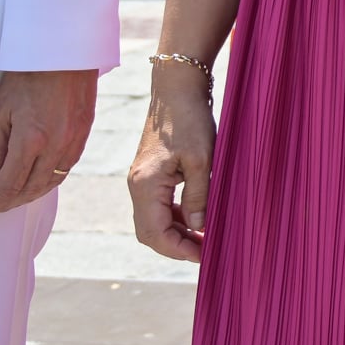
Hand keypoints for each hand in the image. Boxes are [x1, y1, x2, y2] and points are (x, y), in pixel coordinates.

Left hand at [0, 68, 98, 224]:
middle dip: (8, 203)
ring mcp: (74, 142)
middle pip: (30, 190)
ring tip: (12, 198)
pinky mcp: (84, 134)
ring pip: (50, 183)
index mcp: (31, 140)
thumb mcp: (0, 111)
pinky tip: (36, 180)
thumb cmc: (27, 76)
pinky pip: (65, 169)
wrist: (63, 52)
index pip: (8, 186)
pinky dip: (48, 180)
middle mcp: (56, 146)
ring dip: (29, 195)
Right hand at [127, 67, 216, 262]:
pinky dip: (177, 216)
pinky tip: (199, 216)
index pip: (155, 234)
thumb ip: (199, 196)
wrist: (177, 88)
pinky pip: (159, 205)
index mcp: (145, 185)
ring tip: (206, 237)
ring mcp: (142, 180)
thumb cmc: (189, 119)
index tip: (204, 255)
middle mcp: (138, 186)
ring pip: (154, 220)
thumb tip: (199, 227)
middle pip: (150, 232)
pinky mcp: (151, 174)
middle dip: (176, 245)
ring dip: (178, 232)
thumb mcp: (202, 160)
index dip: (179, 250)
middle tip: (206, 251)